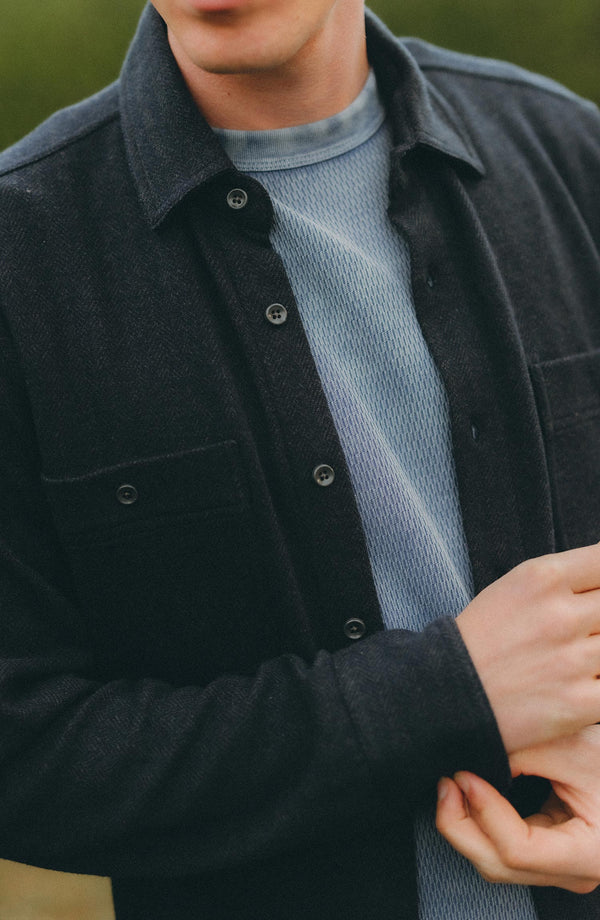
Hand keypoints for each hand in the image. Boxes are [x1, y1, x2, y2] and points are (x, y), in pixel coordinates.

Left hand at [435, 726, 599, 892]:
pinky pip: (501, 850)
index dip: (484, 812)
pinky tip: (468, 796)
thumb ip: (525, 754)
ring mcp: (558, 870)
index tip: (466, 777)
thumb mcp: (573, 749)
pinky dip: (479, 824)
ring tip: (453, 785)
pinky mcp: (546, 857)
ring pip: (495, 863)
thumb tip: (475, 760)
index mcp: (589, 855)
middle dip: (460, 825)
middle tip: (447, 782)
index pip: (520, 850)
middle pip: (499, 865)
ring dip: (465, 825)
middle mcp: (573, 874)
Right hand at [456, 544, 599, 752]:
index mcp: (543, 577)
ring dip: (599, 652)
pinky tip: (587, 682)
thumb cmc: (483, 639)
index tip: (596, 592)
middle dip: (599, 617)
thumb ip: (567, 579)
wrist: (446, 694)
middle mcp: (561, 614)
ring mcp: (572, 660)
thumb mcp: (516, 588)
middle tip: (582, 628)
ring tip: (577, 656)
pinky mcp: (578, 703)